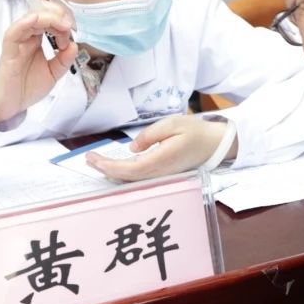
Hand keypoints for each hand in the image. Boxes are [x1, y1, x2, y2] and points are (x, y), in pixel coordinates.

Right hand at [0, 5, 76, 125]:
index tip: (71, 32)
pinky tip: (34, 19)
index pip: (48, 20)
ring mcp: (17, 44)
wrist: (11, 105)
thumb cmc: (28, 86)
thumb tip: (75, 45)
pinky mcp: (8, 52)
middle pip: (40, 15)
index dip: (62, 22)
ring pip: (29, 20)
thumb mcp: (54, 73)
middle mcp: (26, 38)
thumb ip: (64, 59)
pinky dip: (23, 23)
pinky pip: (13, 33)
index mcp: (36, 40)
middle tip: (69, 24)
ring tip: (62, 25)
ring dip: (47, 18)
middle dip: (57, 15)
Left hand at [85, 116, 236, 181]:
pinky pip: (138, 178)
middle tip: (89, 159)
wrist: (214, 145)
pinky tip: (114, 167)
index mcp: (161, 160)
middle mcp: (160, 173)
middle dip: (105, 170)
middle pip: (126, 178)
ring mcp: (161, 176)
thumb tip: (132, 148)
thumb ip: (151, 134)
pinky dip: (123, 174)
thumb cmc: (195, 131)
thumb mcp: (174, 123)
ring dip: (112, 172)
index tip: (94, 158)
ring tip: (96, 162)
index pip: (129, 169)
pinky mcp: (162, 175)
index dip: (109, 166)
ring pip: (131, 180)